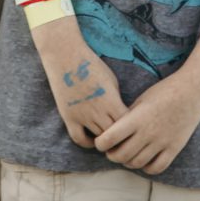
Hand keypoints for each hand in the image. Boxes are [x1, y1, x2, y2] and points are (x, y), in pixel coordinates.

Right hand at [36, 24, 127, 147]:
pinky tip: (93, 141)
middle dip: (120, 136)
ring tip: (111, 139)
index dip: (131, 127)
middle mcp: (97, 111)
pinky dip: (87, 143)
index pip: (126, 123)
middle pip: (114, 134)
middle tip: (124, 137)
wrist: (66, 57)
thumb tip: (120, 116)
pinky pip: (79, 139)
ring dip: (105, 139)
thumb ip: (116, 100)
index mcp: (111, 99)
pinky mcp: (69, 118)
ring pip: (99, 138)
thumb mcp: (111, 80)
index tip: (133, 127)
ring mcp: (82, 116)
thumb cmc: (92, 65)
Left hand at [93, 68, 199, 175]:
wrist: (193, 90)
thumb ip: (128, 117)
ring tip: (126, 154)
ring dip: (127, 162)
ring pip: (137, 164)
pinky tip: (144, 160)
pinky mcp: (174, 148)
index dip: (101, 143)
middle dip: (112, 155)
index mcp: (138, 117)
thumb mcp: (142, 99)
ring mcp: (162, 142)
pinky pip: (156, 168)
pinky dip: (146, 168)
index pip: (110, 138)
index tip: (101, 141)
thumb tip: (113, 133)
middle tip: (111, 150)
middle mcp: (148, 132)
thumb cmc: (165, 91)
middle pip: (121, 155)